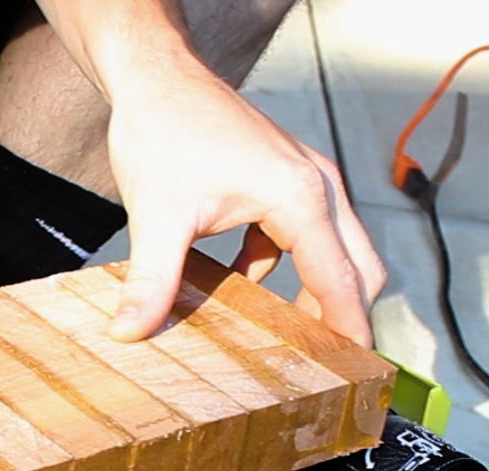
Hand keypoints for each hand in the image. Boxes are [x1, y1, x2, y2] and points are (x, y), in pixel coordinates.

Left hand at [101, 66, 385, 346]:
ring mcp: (306, 178)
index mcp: (299, 197)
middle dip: (343, 315)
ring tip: (285, 338)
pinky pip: (303, 235)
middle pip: (358, 267)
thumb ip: (152, 279)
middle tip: (319, 366)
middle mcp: (316, 186)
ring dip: (315, 291)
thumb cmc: (162, 132)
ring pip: (337, 250)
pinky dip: (284, 266)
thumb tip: (130, 332)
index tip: (356, 372)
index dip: (350, 330)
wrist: (156, 78)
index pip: (341, 279)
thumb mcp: (156, 215)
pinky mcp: (286, 178)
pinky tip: (239, 285)